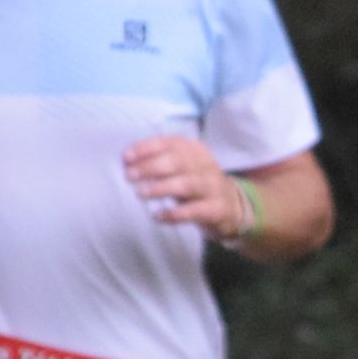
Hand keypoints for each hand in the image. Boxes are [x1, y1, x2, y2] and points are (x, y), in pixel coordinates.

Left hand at [122, 133, 248, 233]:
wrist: (232, 206)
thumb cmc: (195, 184)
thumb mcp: (180, 168)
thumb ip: (158, 161)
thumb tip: (127, 162)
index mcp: (194, 149)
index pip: (169, 143)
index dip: (146, 148)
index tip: (126, 158)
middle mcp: (205, 164)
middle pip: (178, 161)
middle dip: (151, 167)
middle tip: (130, 176)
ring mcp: (213, 186)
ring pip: (187, 184)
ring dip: (161, 188)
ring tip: (141, 194)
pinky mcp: (217, 209)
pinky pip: (196, 210)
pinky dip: (175, 214)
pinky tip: (158, 216)